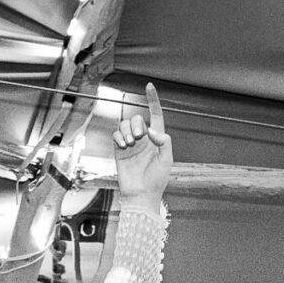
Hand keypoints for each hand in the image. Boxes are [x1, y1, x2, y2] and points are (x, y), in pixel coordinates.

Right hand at [112, 83, 172, 204]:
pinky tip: (123, 146)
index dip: (153, 100)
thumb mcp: (167, 159)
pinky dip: (118, 137)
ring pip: (125, 125)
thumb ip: (164, 141)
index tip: (149, 86)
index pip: (155, 115)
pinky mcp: (120, 150)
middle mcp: (144, 139)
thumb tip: (151, 130)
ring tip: (130, 143)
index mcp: (157, 139)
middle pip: (137, 119)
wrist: (142, 195)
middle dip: (136, 124)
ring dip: (127, 131)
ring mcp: (131, 144)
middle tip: (138, 137)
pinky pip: (116, 135)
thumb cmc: (157, 180)